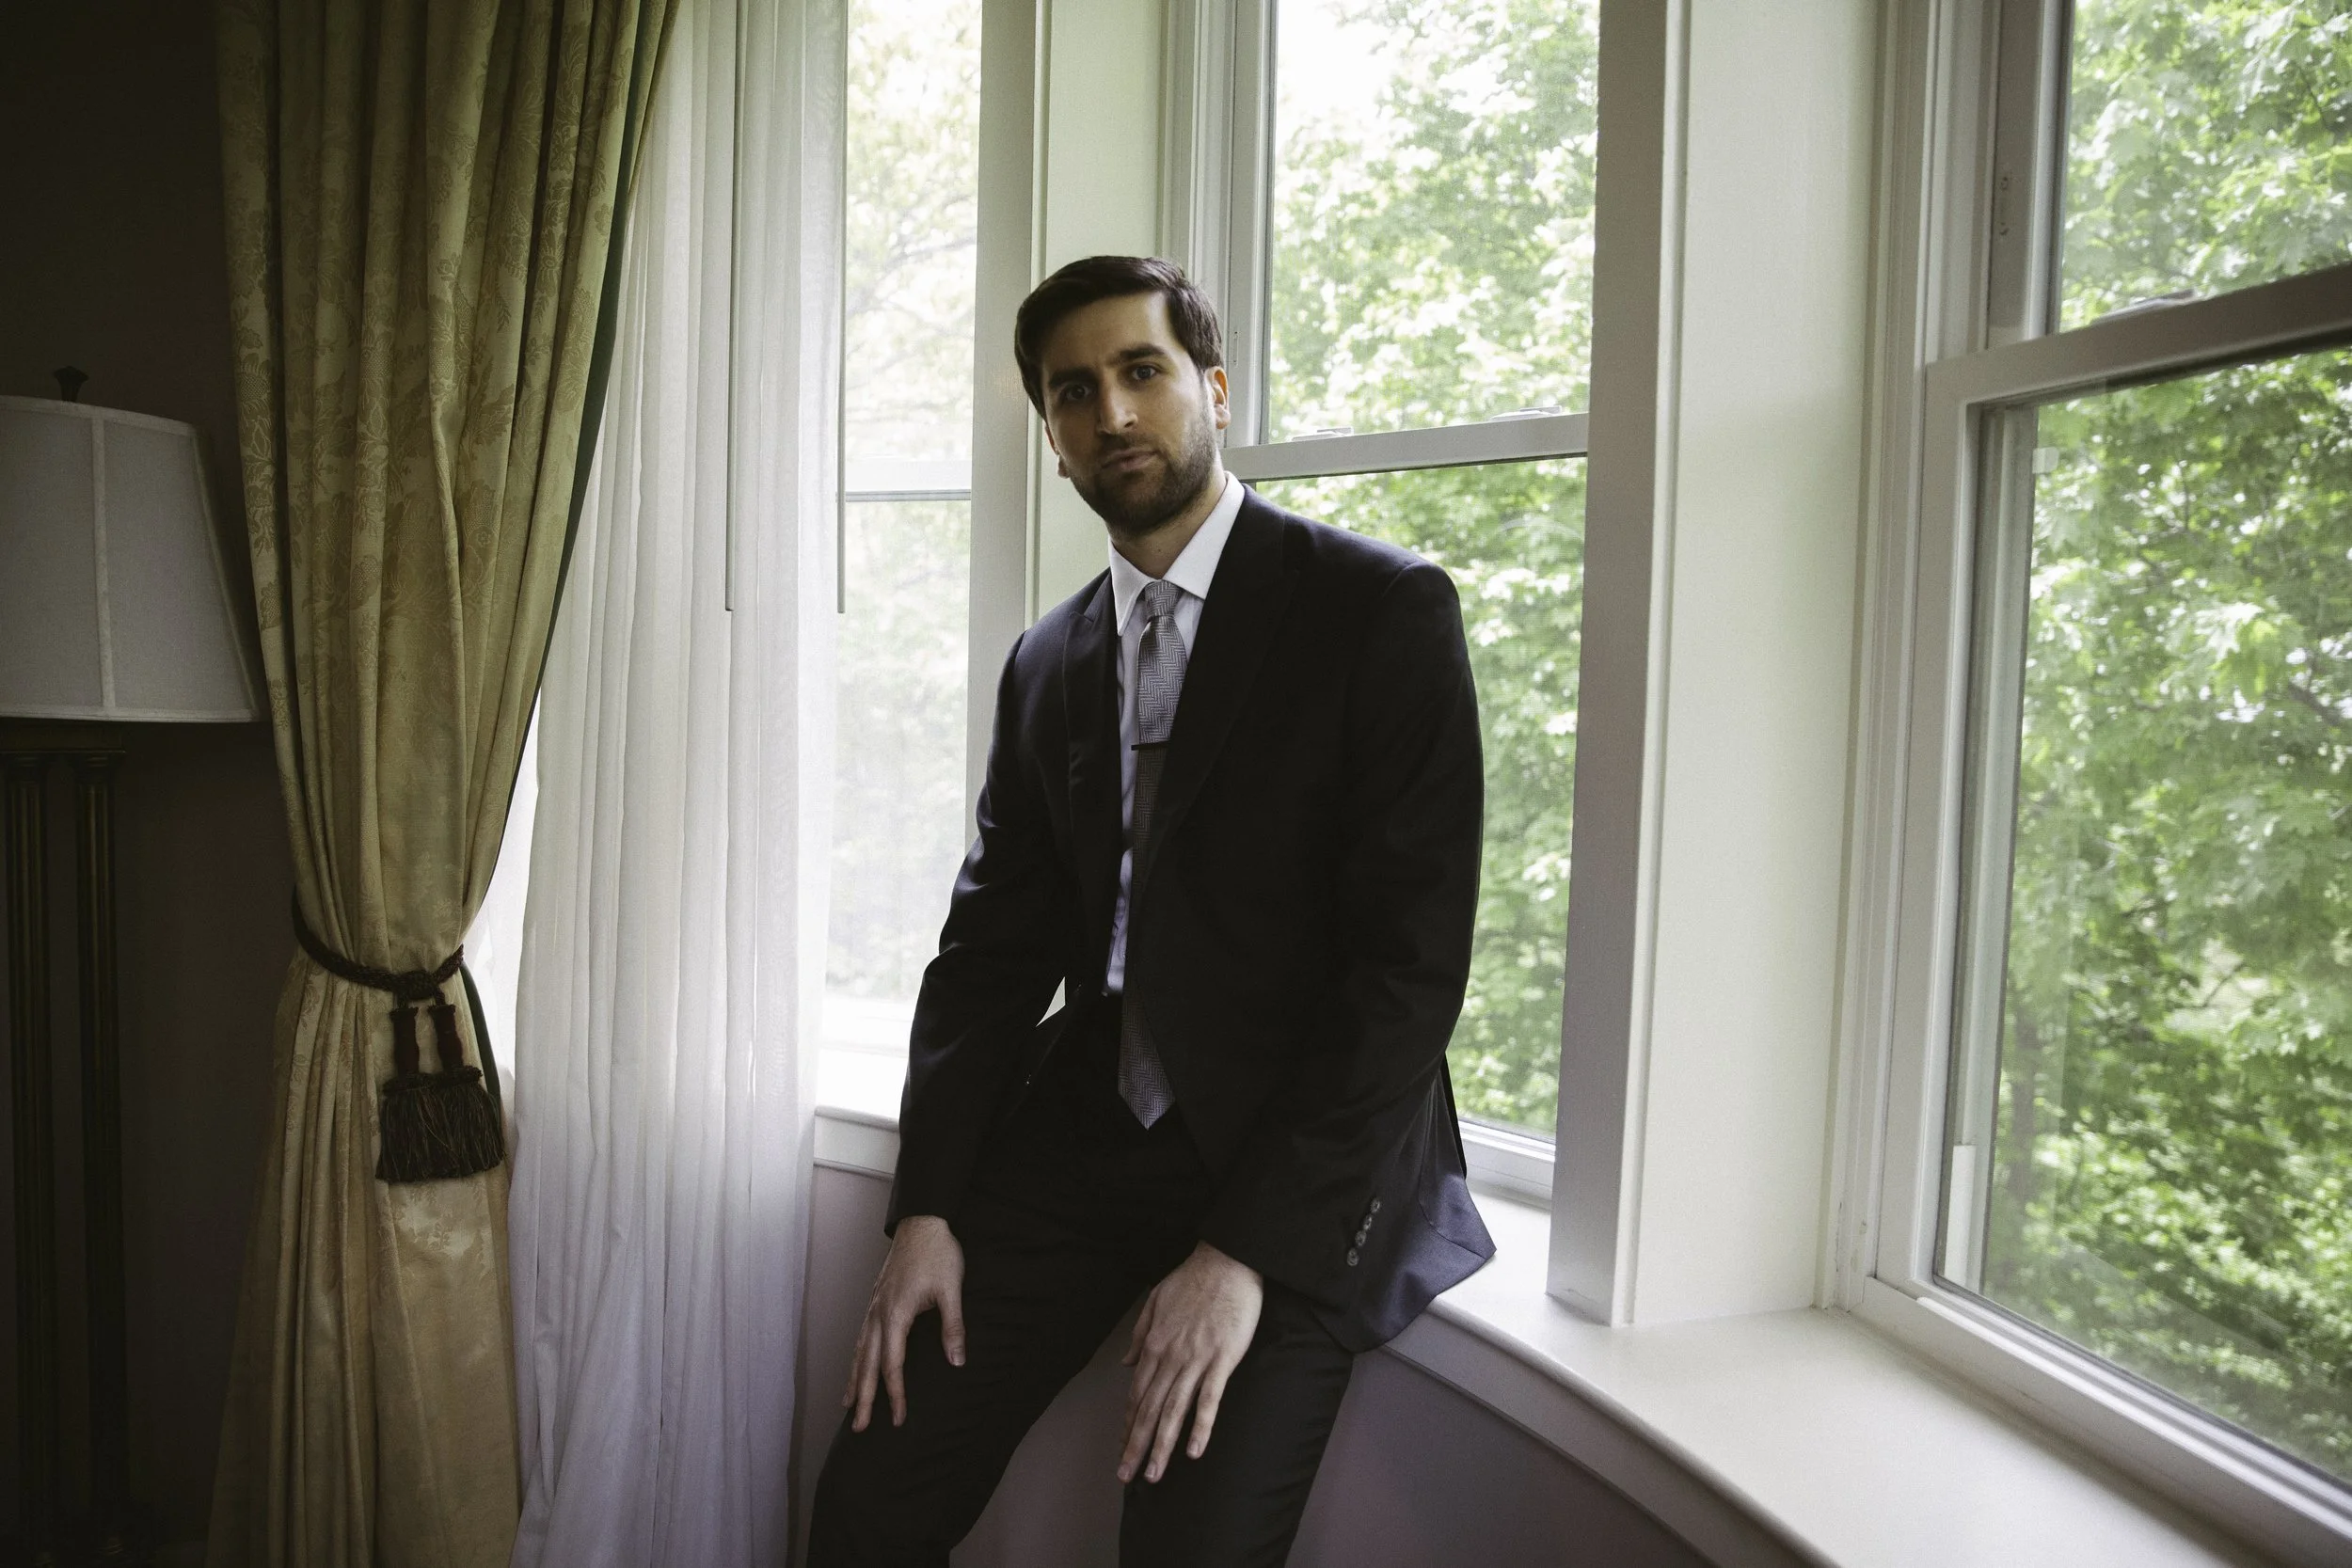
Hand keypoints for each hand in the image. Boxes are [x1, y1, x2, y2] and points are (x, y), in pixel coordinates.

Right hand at [844, 1214, 965, 1431]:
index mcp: (896, 1315)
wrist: (922, 1221)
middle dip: (864, 1399)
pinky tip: (857, 1366)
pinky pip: (861, 1337)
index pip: (893, 1365)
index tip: (899, 1419)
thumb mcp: (952, 1290)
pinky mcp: (875, 1300)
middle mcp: (878, 1314)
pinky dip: (857, 1357)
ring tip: (848, 1405)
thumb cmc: (938, 1253)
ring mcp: (873, 1306)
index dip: (896, 1395)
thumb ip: (953, 1327)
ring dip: (855, 1380)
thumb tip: (957, 1361)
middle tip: (858, 1428)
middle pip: (868, 1365)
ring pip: (859, 1351)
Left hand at [1119, 1241, 1262, 1482]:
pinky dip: (1200, 1427)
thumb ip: (1140, 1334)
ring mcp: (1196, 1361)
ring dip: (1161, 1446)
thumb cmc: (1193, 1279)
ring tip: (1153, 1475)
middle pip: (1149, 1410)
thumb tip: (1127, 1362)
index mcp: (1154, 1345)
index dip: (1128, 1425)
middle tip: (1126, 1476)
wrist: (1227, 1260)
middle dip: (1136, 1446)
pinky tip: (1193, 1451)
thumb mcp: (1155, 1301)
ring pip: (1173, 1412)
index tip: (1122, 1449)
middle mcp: (1170, 1358)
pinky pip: (1209, 1399)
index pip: (1136, 1395)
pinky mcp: (1222, 1360)